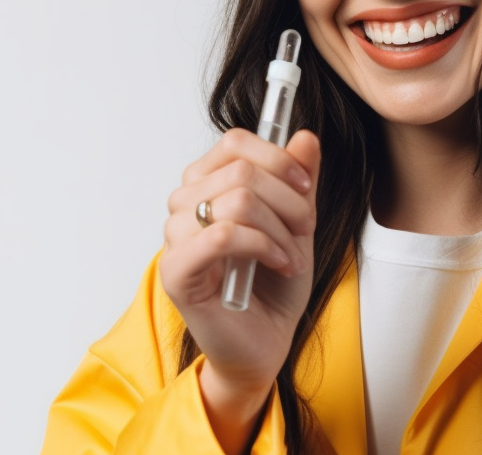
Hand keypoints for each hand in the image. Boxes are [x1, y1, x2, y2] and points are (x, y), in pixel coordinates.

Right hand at [160, 128, 319, 421]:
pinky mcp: (176, 271)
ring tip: (292, 256)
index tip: (306, 185)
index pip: (234, 142)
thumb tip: (306, 137)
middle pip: (239, 169)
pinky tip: (279, 263)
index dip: (277, 157)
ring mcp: (175, 237)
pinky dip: (263, 246)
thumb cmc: (274, 286)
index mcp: (207, 185)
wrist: (265, 344)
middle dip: (288, 199)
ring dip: (279, 229)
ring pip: (235, 200)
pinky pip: (223, 235)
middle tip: (305, 229)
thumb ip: (299, 182)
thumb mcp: (297, 225)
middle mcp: (184, 205)